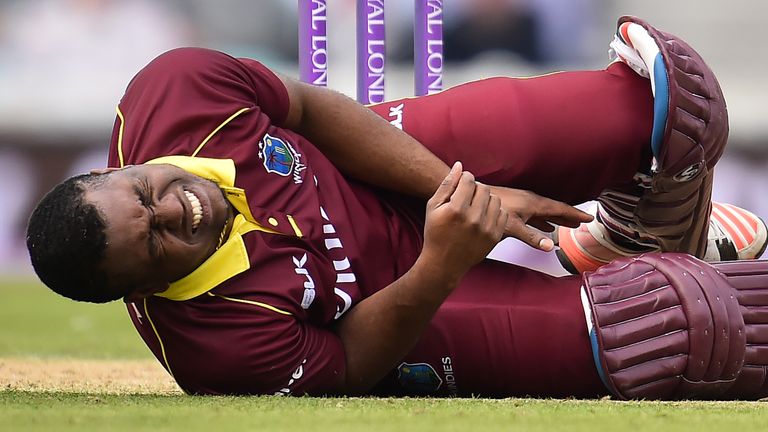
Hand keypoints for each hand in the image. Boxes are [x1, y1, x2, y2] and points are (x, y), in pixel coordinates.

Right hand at [420, 162, 507, 282]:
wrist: (444, 262)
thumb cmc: (435, 233)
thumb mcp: (433, 207)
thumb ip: (446, 185)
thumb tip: (460, 165)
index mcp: (456, 210)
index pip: (469, 180)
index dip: (464, 179)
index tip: (460, 185)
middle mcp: (473, 219)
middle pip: (483, 188)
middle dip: (474, 189)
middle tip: (466, 197)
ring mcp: (486, 229)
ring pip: (495, 199)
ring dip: (485, 199)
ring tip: (475, 207)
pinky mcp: (494, 237)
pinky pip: (502, 214)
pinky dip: (493, 212)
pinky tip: (482, 217)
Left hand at [487, 185, 592, 251]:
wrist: (473, 196)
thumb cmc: (490, 210)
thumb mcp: (512, 227)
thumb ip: (531, 237)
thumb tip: (551, 247)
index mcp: (533, 204)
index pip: (559, 209)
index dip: (574, 214)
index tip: (589, 218)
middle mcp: (530, 201)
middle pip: (554, 210)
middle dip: (569, 216)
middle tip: (583, 222)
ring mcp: (522, 203)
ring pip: (545, 212)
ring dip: (557, 218)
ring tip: (567, 225)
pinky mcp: (514, 206)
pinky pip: (535, 214)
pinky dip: (544, 220)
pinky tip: (545, 226)